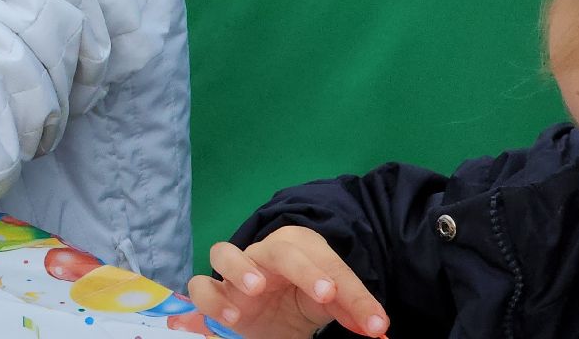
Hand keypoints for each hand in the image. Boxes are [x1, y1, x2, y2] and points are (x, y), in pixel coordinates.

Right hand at [185, 228, 390, 338]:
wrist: (269, 309)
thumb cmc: (300, 299)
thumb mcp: (327, 305)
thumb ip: (349, 311)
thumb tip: (378, 328)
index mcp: (299, 249)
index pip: (329, 264)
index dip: (353, 292)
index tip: (374, 321)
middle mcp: (265, 254)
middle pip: (281, 250)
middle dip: (305, 271)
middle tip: (326, 294)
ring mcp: (235, 271)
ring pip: (224, 252)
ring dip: (239, 267)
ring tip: (256, 288)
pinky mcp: (215, 291)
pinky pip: (201, 286)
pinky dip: (213, 297)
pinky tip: (232, 316)